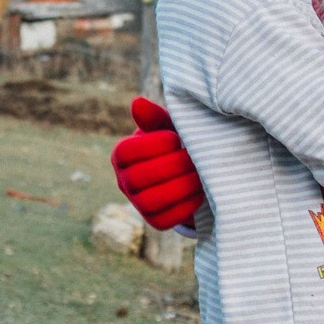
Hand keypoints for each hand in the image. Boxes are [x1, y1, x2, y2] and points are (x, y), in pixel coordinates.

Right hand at [111, 98, 205, 230]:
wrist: (191, 169)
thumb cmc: (176, 142)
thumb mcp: (168, 127)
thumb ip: (155, 117)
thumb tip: (137, 102)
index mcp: (122, 155)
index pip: (126, 152)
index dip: (150, 146)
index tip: (175, 138)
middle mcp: (124, 181)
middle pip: (137, 178)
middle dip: (169, 167)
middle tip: (192, 157)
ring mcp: (138, 204)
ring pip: (150, 201)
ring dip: (178, 187)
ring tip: (199, 175)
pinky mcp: (155, 221)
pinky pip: (166, 220)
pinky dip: (185, 206)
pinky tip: (201, 192)